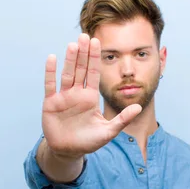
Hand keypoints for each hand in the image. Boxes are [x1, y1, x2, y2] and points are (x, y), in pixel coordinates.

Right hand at [42, 33, 141, 158]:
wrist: (68, 152)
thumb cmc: (88, 142)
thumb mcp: (108, 132)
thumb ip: (122, 119)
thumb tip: (139, 108)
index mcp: (90, 98)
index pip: (94, 74)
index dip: (95, 58)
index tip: (97, 42)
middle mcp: (77, 94)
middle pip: (80, 69)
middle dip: (83, 53)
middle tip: (85, 35)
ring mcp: (64, 97)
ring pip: (67, 74)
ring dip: (69, 59)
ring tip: (73, 44)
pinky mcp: (51, 103)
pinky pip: (50, 85)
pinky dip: (51, 72)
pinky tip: (52, 58)